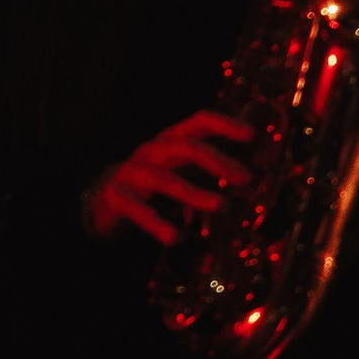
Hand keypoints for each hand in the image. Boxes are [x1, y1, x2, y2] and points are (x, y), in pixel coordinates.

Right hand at [83, 110, 252, 246]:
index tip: (252, 135)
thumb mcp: (181, 166)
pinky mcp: (118, 199)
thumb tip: (256, 158)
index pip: (198, 121)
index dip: (224, 124)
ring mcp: (132, 174)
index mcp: (170, 140)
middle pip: (184, 147)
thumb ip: (212, 161)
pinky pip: (139, 211)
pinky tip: (176, 237)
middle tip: (245, 178)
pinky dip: (158, 224)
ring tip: (222, 206)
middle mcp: (152, 151)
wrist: (103, 200)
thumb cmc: (153, 182)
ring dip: (194, 192)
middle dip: (216, 160)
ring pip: (164, 179)